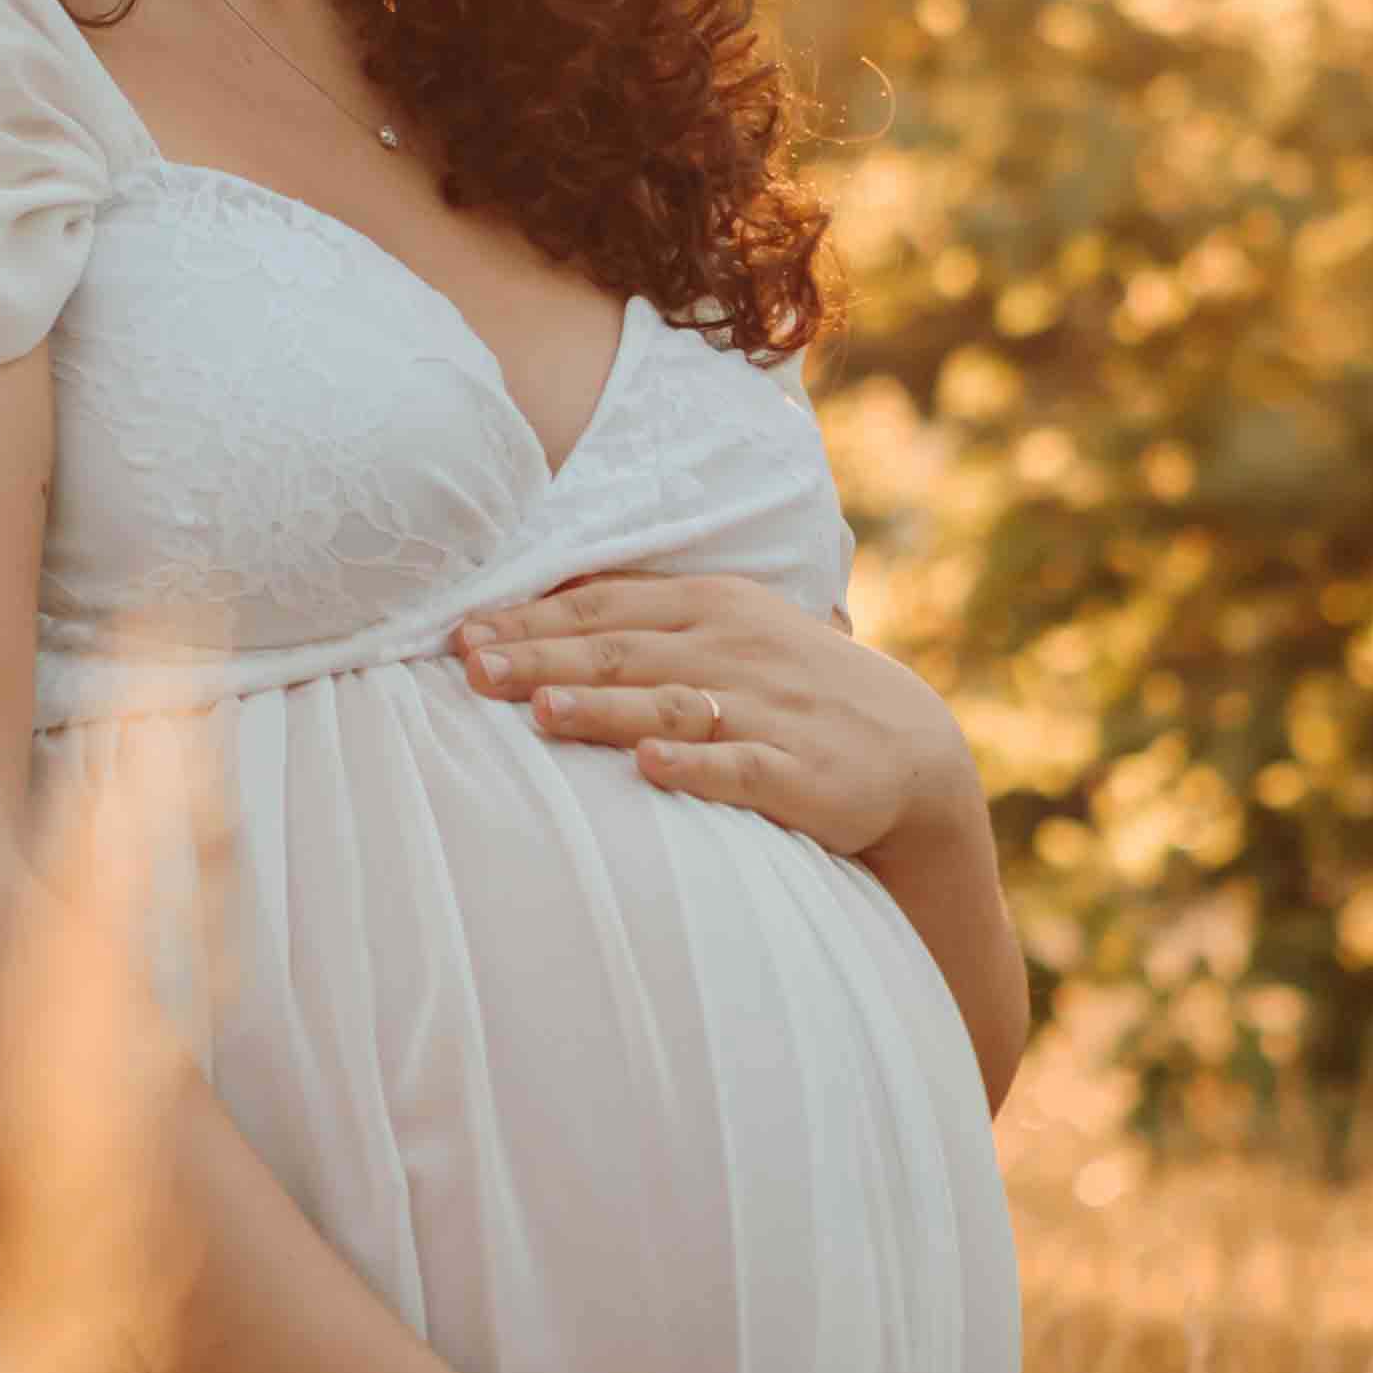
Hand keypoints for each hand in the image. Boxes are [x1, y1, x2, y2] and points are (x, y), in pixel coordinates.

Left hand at [449, 567, 976, 862]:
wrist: (911, 746)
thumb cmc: (792, 685)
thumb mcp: (730, 629)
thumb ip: (646, 617)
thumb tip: (545, 601)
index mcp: (711, 607)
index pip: (605, 606)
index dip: (531, 619)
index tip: (462, 633)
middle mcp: (733, 650)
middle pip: (621, 653)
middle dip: (543, 659)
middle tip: (472, 669)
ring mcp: (767, 710)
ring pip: (671, 704)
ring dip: (604, 709)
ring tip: (540, 712)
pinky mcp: (799, 772)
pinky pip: (740, 766)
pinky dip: (695, 764)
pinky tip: (652, 766)